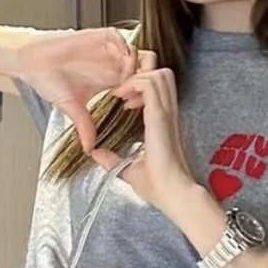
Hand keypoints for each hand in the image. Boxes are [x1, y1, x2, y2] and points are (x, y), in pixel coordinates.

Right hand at [15, 27, 136, 152]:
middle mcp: (110, 64)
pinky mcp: (96, 37)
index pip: (138, 84)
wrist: (31, 64)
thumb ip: (85, 126)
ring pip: (135, 51)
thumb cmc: (50, 81)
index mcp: (109, 79)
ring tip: (124, 78)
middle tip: (135, 91)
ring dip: (134, 64)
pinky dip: (122, 47)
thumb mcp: (72, 108)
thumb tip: (89, 149)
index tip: (131, 105)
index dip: (140, 94)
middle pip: (143, 66)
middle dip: (145, 78)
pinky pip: (118, 37)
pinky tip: (115, 61)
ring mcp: (105, 50)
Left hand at [94, 51, 199, 218]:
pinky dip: (135, 85)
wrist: (172, 193)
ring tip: (122, 93)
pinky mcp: (160, 117)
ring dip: (138, 77)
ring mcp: (166, 114)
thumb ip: (112, 159)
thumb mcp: (129, 169)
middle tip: (123, 90)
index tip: (124, 100)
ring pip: (159, 75)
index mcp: (164, 123)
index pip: (159, 89)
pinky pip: (150, 86)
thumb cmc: (158, 186)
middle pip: (163, 75)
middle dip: (142, 74)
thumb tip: (95, 153)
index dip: (141, 86)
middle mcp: (168, 114)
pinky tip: (123, 98)